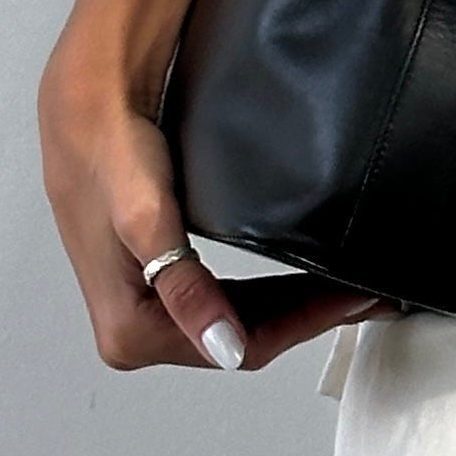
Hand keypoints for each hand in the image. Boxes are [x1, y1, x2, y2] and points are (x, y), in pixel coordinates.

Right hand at [38, 41, 392, 374]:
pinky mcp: (158, 281)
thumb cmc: (110, 153)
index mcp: (129, 333)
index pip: (242, 348)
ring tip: (346, 290)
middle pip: (244, 342)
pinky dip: (266, 296)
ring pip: (239, 324)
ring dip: (292, 310)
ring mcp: (148, 307)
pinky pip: (226, 302)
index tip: (354, 300)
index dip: (305, 326)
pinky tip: (298, 282)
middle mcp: (133, 332)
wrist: (88, 106)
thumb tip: (222, 348)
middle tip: (367, 295)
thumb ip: (185, 291)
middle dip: (308, 320)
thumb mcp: (147, 221)